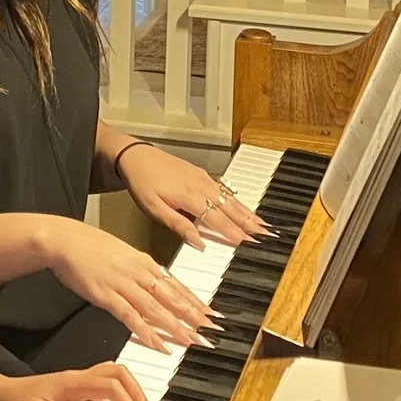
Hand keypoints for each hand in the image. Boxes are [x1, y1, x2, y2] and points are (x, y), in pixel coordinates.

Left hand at [0, 364, 150, 400]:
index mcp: (72, 383)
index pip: (111, 386)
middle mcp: (77, 378)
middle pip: (118, 373)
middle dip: (137, 393)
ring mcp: (75, 382)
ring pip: (112, 376)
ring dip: (130, 391)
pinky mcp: (72, 390)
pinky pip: (103, 384)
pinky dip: (119, 394)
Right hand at [40, 218, 215, 351]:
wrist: (64, 240)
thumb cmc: (90, 246)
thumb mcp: (123, 254)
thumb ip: (141, 270)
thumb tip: (158, 282)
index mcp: (145, 262)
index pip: (177, 286)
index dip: (197, 303)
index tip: (212, 316)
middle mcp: (139, 273)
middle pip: (172, 298)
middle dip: (194, 318)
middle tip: (211, 333)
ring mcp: (123, 284)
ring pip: (156, 309)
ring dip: (175, 327)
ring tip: (191, 342)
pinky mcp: (106, 295)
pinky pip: (130, 316)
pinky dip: (145, 331)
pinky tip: (156, 344)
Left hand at [113, 143, 271, 250]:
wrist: (135, 156)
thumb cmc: (142, 183)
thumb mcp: (153, 209)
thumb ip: (178, 225)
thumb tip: (198, 242)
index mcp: (189, 197)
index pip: (216, 220)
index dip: (233, 233)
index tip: (248, 244)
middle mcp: (201, 186)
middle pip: (230, 208)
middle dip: (249, 223)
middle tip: (265, 236)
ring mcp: (203, 179)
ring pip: (230, 199)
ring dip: (248, 213)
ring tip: (263, 225)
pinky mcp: (202, 174)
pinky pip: (224, 190)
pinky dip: (238, 201)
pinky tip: (244, 208)